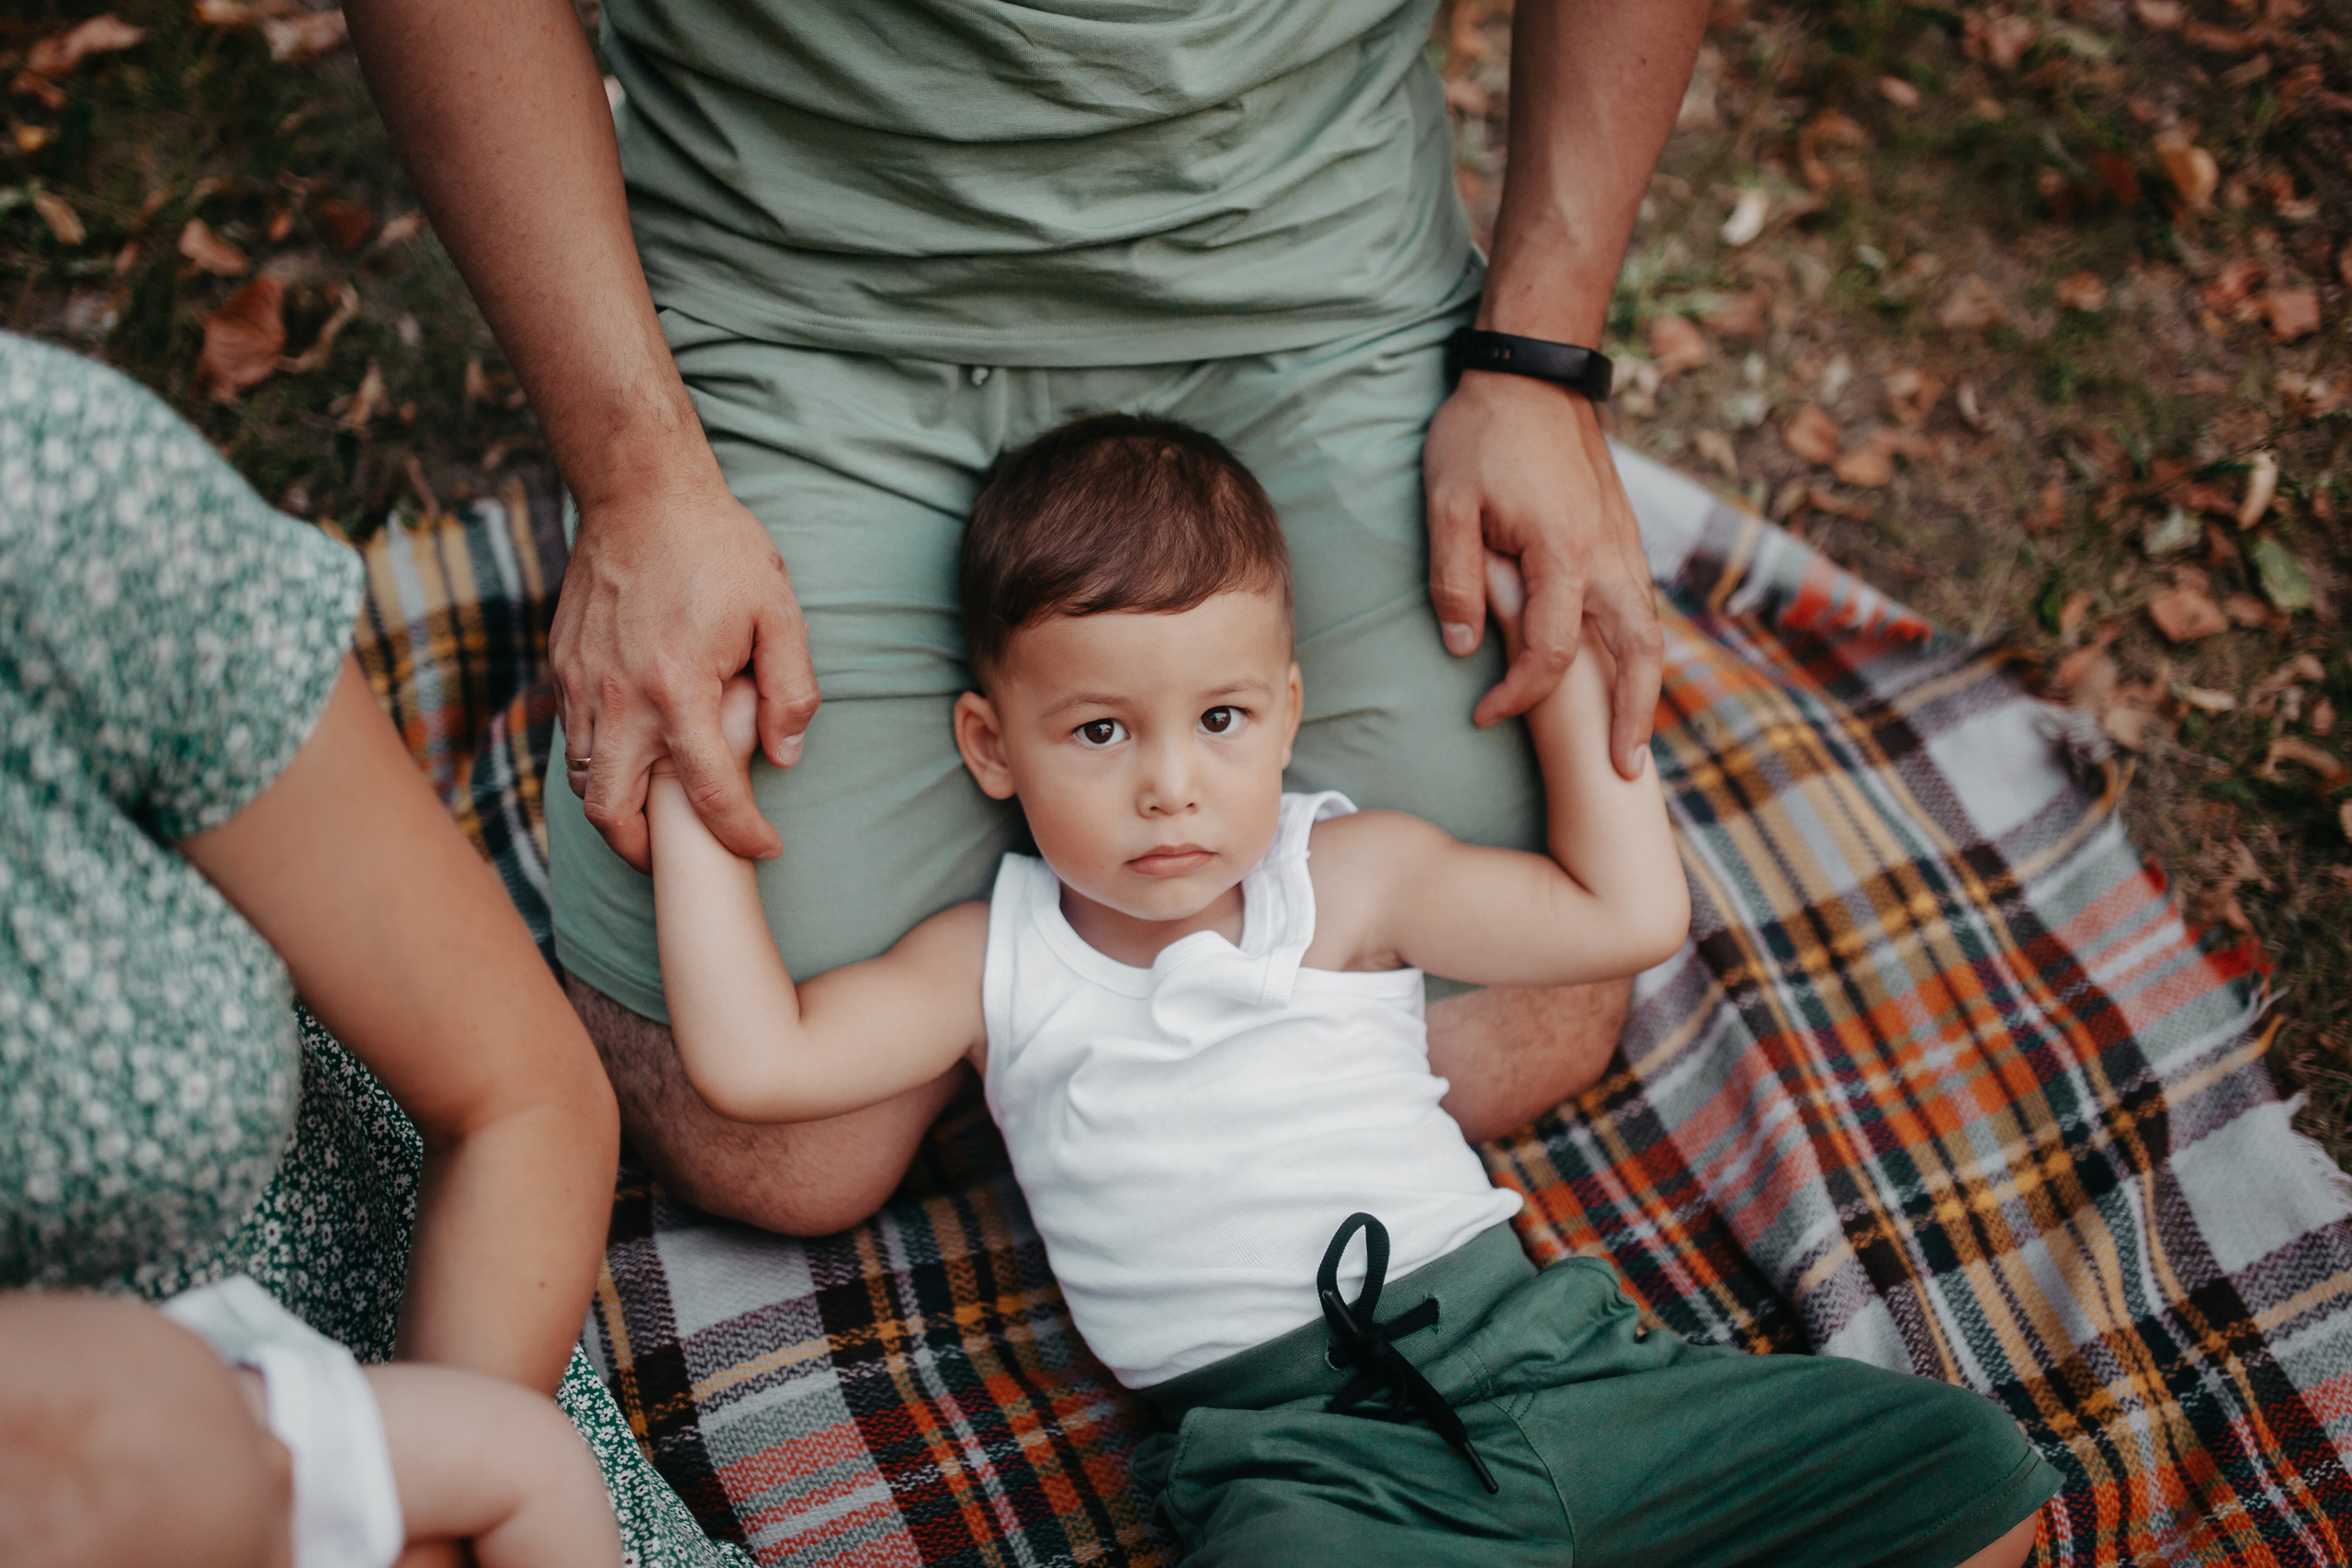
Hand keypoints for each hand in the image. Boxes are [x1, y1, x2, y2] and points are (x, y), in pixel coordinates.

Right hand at [552, 478, 817, 871]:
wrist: (640, 492)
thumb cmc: (717, 547)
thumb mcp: (779, 612)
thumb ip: (789, 691)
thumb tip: (786, 755)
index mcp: (677, 689)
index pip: (709, 795)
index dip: (742, 835)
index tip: (764, 847)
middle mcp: (618, 699)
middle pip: (614, 816)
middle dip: (648, 854)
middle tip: (687, 858)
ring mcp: (581, 685)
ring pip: (584, 783)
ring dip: (621, 811)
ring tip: (662, 816)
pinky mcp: (563, 668)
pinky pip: (575, 741)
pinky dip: (603, 766)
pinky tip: (640, 757)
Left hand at [1423, 371, 1662, 778]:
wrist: (1534, 369)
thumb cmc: (1481, 433)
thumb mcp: (1447, 504)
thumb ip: (1457, 581)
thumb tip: (1465, 651)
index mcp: (1563, 552)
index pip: (1550, 652)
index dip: (1517, 695)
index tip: (1483, 717)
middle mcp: (1608, 555)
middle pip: (1636, 654)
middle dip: (1632, 718)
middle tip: (1625, 773)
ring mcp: (1625, 543)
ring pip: (1650, 631)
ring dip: (1646, 689)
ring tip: (1635, 740)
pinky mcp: (1623, 533)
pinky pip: (1643, 605)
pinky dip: (1642, 650)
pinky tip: (1627, 675)